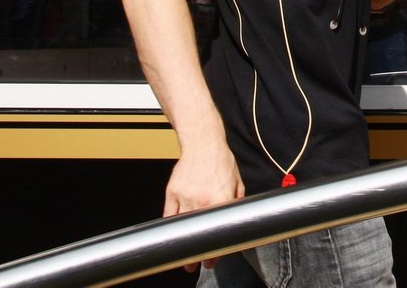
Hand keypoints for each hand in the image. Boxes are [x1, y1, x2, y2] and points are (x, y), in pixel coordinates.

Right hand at [164, 142, 244, 270]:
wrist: (203, 143)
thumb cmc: (221, 162)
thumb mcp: (237, 183)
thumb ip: (236, 204)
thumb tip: (236, 222)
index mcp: (221, 199)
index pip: (217, 232)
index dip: (214, 251)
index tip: (212, 260)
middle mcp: (202, 199)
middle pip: (197, 234)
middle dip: (198, 254)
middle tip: (197, 263)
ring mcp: (185, 195)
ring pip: (182, 227)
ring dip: (183, 244)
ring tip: (185, 257)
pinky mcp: (172, 191)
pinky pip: (169, 215)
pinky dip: (172, 226)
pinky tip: (174, 235)